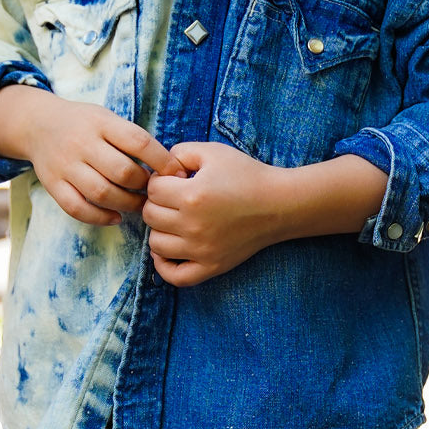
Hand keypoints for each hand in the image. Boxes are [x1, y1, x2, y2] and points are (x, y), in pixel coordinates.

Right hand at [0, 84, 178, 226]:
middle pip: (122, 171)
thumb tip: (169, 166)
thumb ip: (131, 138)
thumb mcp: (107, 118)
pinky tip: (116, 217)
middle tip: (155, 191)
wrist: (37, 125)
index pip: (138, 142)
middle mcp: (82, 143)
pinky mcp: (53, 185)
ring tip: (139, 205)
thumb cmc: (84, 124)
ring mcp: (66, 165)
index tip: (176, 172)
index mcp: (101, 123)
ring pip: (102, 193)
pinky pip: (78, 208)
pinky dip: (100, 218)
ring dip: (127, 204)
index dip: (161, 160)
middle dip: (144, 185)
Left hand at [141, 141, 280, 286]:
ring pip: (156, 244)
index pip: (152, 189)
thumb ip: (179, 152)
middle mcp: (194, 225)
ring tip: (174, 219)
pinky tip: (169, 249)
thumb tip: (160, 169)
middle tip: (174, 197)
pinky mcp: (211, 266)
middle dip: (157, 202)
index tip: (175, 179)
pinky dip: (163, 265)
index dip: (160, 180)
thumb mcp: (213, 151)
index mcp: (192, 195)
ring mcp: (202, 250)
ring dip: (159, 229)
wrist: (279, 204)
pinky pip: (175, 276)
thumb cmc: (247, 175)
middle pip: (150, 216)